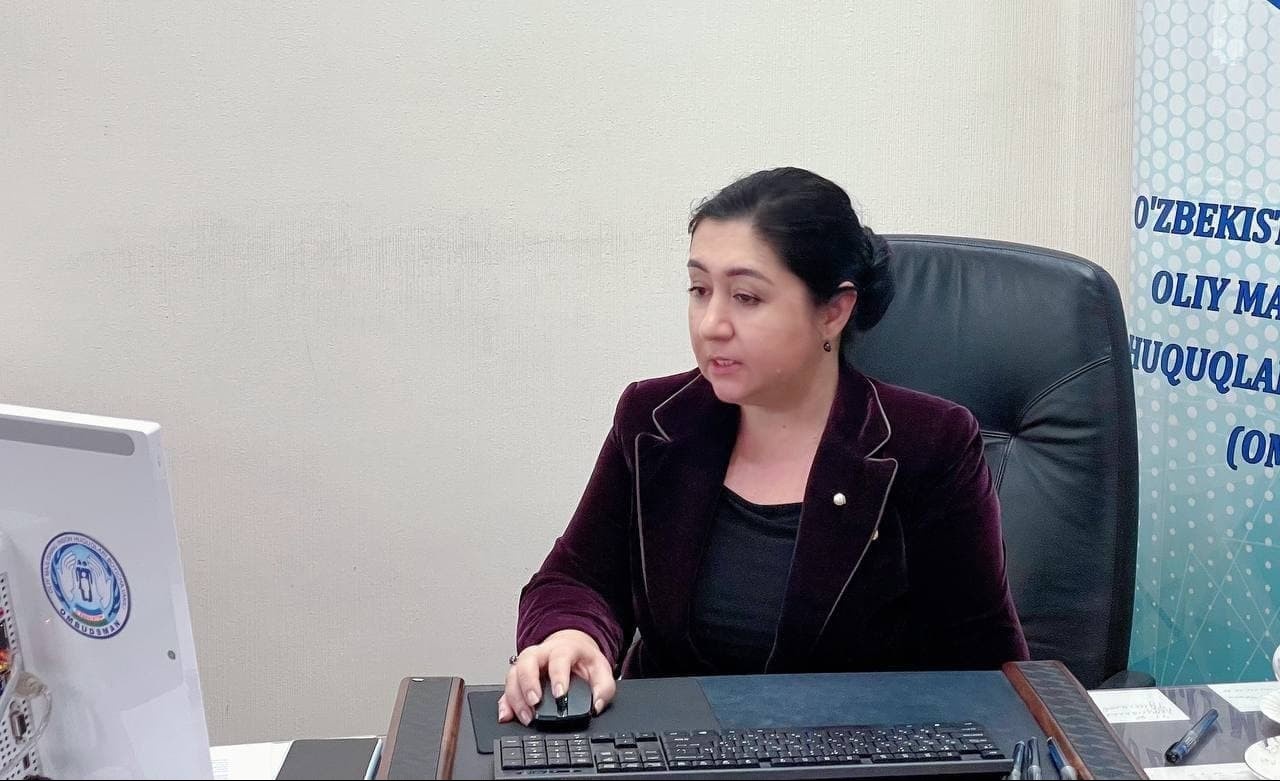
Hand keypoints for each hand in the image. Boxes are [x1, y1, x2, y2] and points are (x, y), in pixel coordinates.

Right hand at [497, 629, 615, 725]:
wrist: (571, 648)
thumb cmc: (584, 661)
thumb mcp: (601, 670)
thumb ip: (603, 688)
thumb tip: (597, 706)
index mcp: (563, 649)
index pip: (558, 658)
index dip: (558, 676)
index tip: (560, 694)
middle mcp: (541, 654)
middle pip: (527, 662)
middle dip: (528, 683)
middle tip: (535, 702)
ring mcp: (527, 664)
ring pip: (513, 674)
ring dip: (516, 697)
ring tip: (526, 716)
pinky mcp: (518, 677)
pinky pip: (506, 688)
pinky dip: (504, 703)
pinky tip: (507, 715)